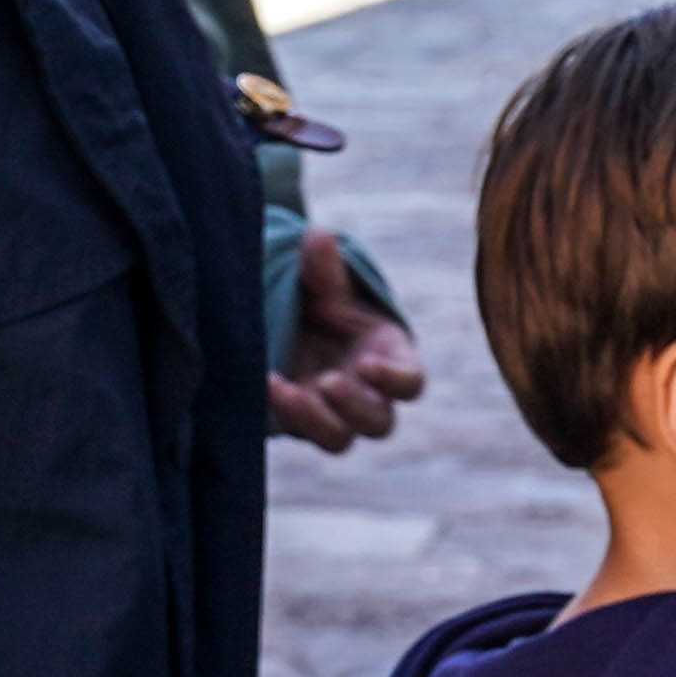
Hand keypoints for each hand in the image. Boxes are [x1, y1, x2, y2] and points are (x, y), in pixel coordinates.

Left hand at [265, 231, 425, 452]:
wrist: (293, 322)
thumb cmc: (325, 302)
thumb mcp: (326, 283)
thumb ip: (325, 268)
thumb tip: (318, 237)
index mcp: (391, 358)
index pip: (411, 382)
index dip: (395, 380)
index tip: (367, 364)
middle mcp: (369, 394)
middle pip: (378, 422)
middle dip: (353, 407)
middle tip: (328, 381)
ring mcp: (335, 414)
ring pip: (339, 439)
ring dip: (316, 420)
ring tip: (286, 390)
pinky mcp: (301, 422)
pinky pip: (297, 430)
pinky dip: (282, 412)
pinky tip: (264, 383)